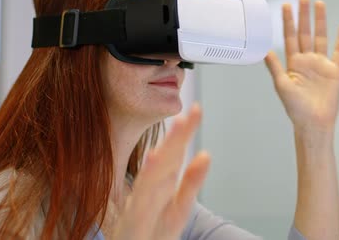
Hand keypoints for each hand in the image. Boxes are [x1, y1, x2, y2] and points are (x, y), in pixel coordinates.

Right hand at [112, 104, 210, 239]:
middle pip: (164, 162)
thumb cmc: (154, 231)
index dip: (185, 132)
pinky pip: (139, 206)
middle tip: (188, 116)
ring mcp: (138, 206)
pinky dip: (146, 187)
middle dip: (175, 139)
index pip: (175, 153)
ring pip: (150, 180)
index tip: (197, 109)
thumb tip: (206, 154)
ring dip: (161, 158)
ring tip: (173, 136)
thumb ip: (191, 182)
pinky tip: (152, 166)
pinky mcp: (132, 224)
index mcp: (161, 183)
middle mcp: (148, 190)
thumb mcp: (179, 206)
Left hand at [265, 0, 338, 132]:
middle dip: (304, 16)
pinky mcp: (334, 70)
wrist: (313, 121)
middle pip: (305, 33)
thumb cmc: (295, 107)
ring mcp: (321, 64)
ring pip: (321, 37)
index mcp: (293, 63)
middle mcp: (307, 60)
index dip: (287, 22)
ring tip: (319, 4)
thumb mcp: (281, 85)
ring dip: (320, 21)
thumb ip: (274, 66)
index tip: (285, 6)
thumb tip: (264, 50)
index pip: (290, 37)